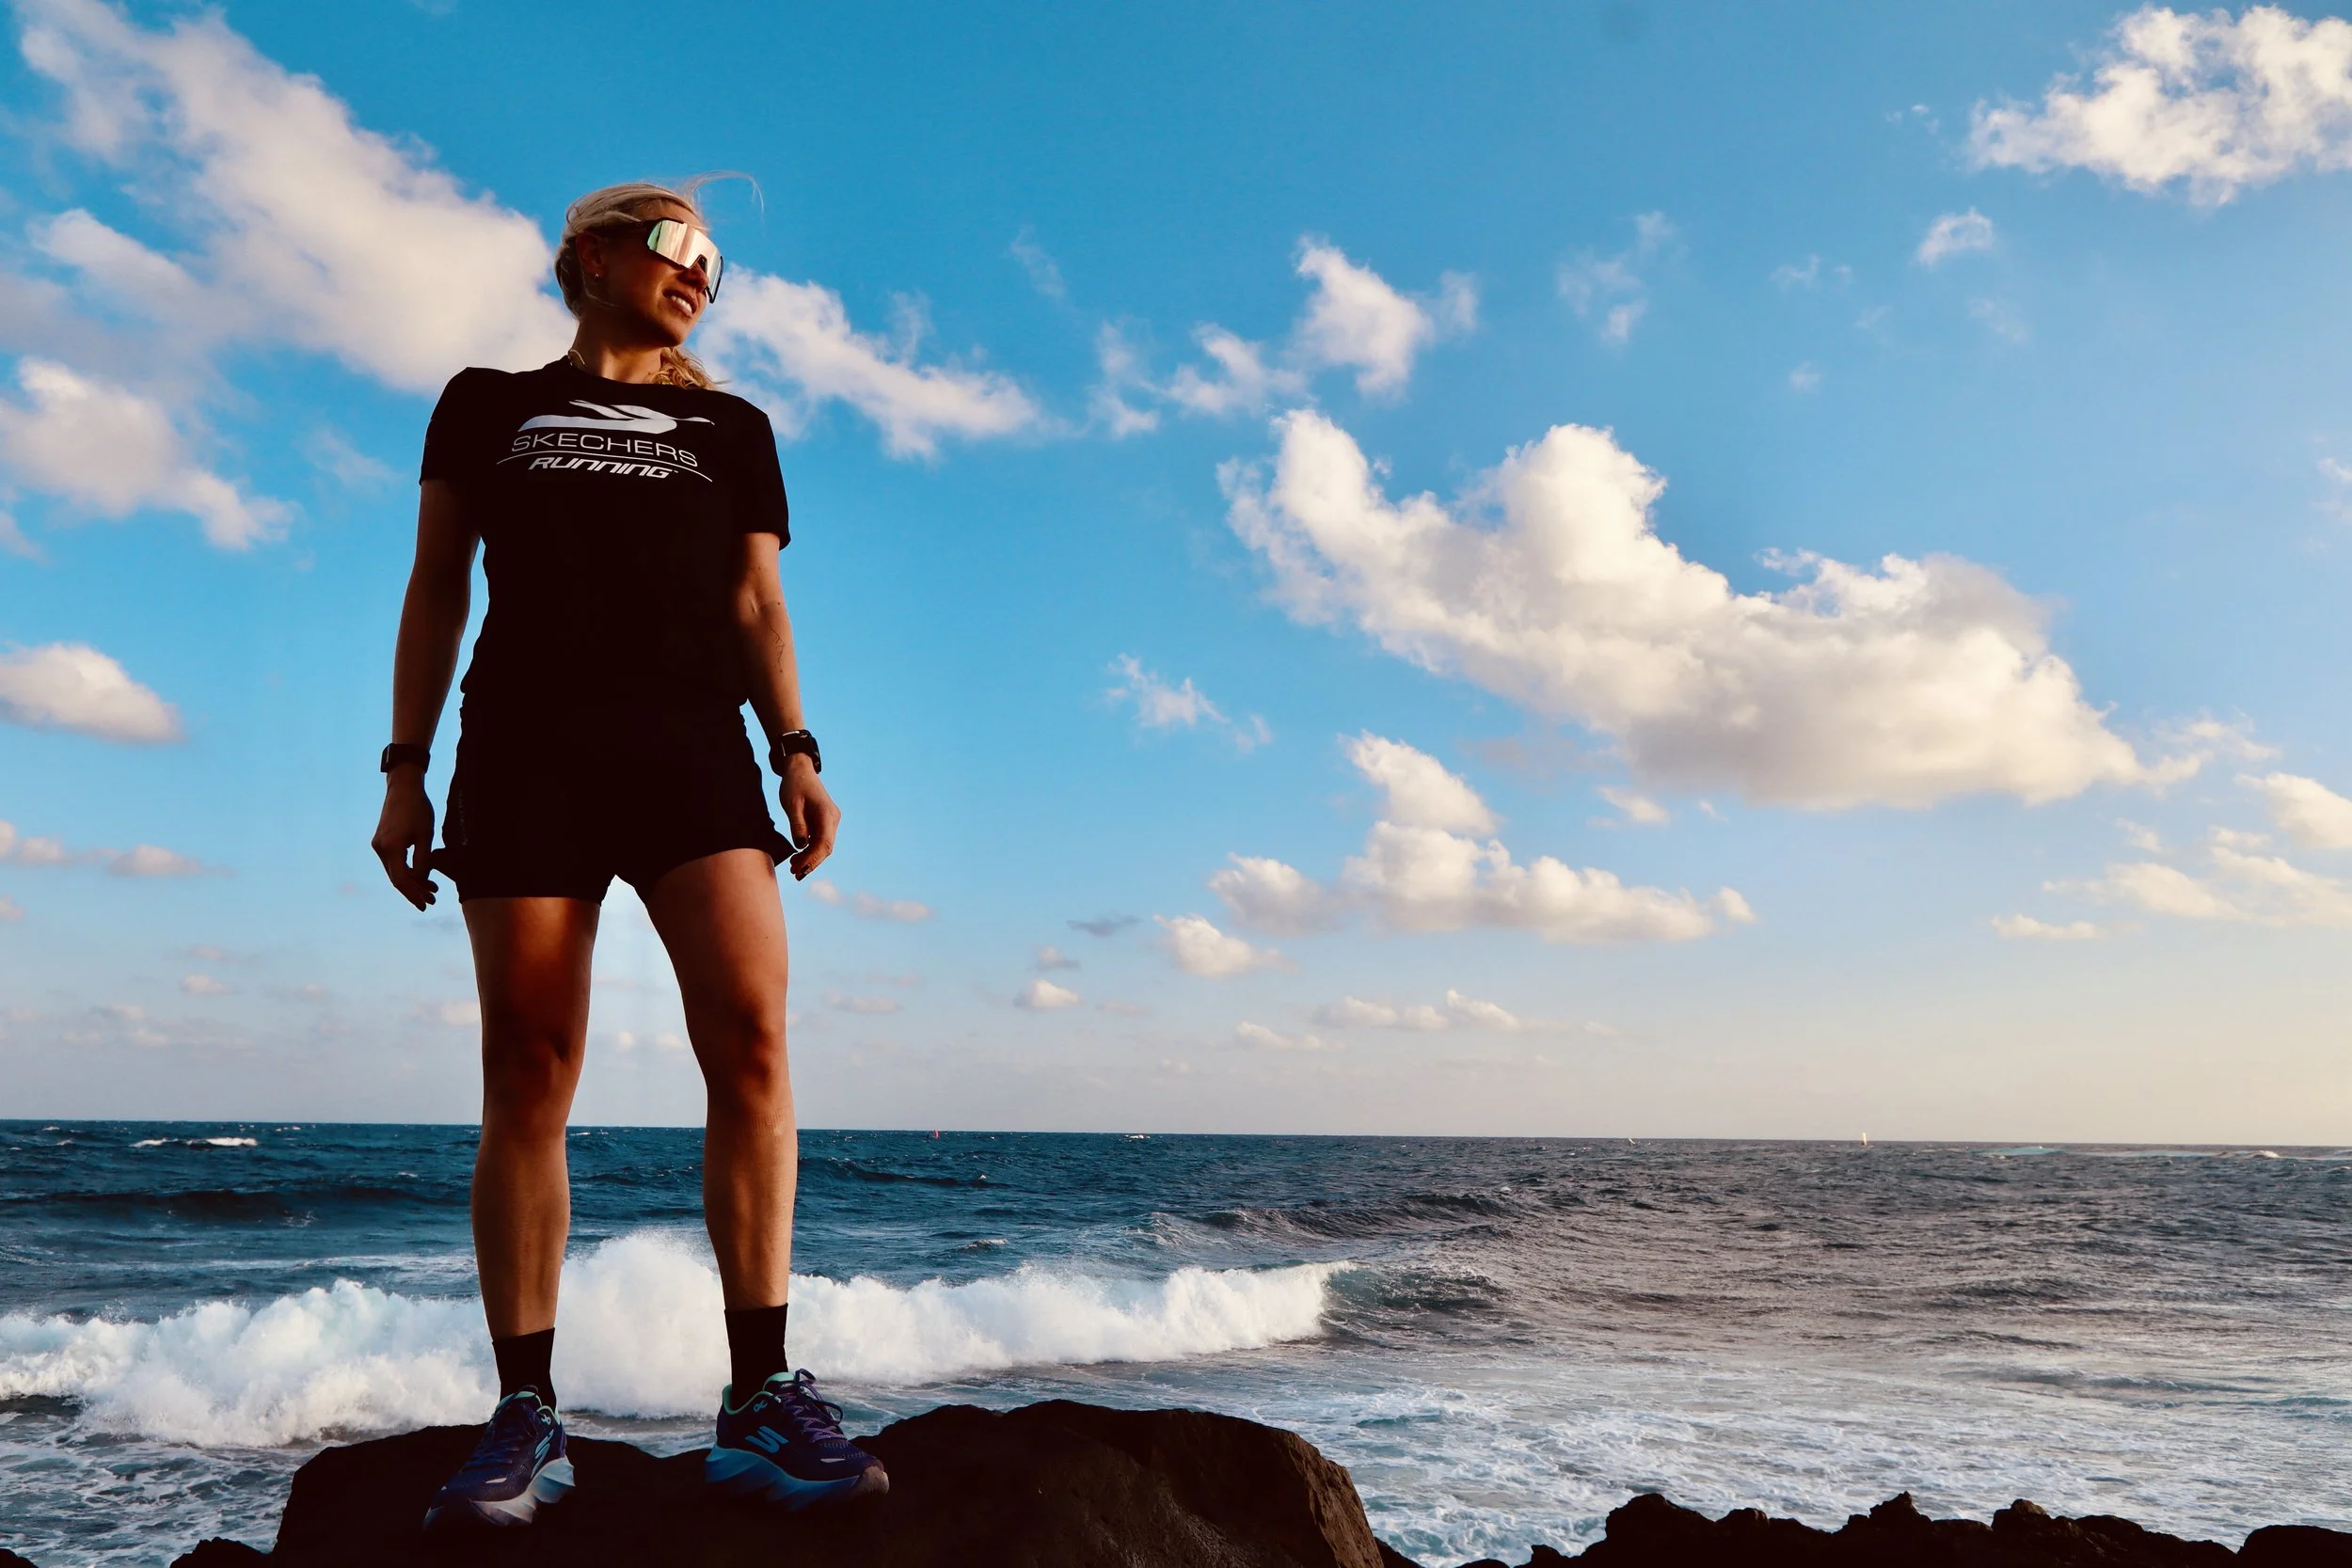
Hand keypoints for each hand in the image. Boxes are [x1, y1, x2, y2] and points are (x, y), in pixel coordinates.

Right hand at [371, 771, 438, 909]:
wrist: (403, 788)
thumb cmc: (418, 809)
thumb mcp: (426, 835)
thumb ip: (424, 860)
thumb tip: (422, 881)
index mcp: (391, 848)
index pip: (402, 880)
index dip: (414, 895)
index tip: (426, 905)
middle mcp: (380, 849)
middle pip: (397, 878)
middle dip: (415, 891)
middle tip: (433, 901)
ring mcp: (379, 845)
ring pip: (395, 871)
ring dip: (412, 882)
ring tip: (432, 890)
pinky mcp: (381, 842)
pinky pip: (394, 862)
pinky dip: (406, 870)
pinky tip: (421, 876)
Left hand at [777, 755, 838, 879]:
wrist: (800, 770)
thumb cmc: (794, 785)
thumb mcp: (792, 805)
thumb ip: (797, 825)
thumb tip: (800, 846)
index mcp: (827, 814)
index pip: (824, 844)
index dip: (812, 859)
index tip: (798, 869)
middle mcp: (833, 819)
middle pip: (826, 848)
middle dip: (811, 862)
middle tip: (795, 873)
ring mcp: (830, 820)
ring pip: (824, 845)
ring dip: (810, 858)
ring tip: (794, 868)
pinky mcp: (825, 821)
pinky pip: (820, 839)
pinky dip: (810, 850)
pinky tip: (799, 856)